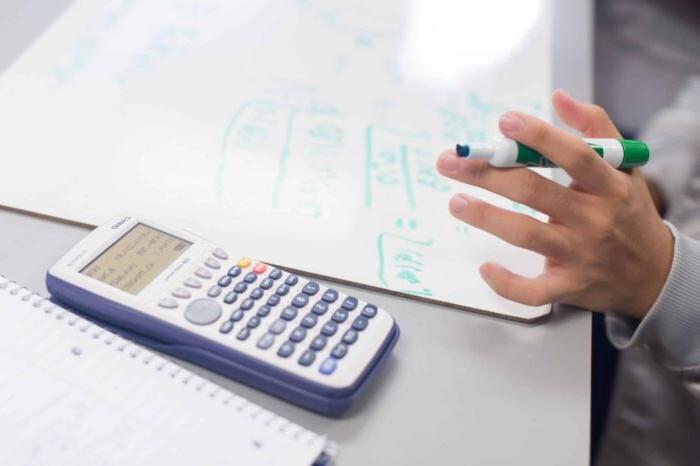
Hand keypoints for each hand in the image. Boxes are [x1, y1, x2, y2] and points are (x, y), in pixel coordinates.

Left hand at [436, 90, 673, 318]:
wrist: (653, 273)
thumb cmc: (627, 211)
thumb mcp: (625, 167)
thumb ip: (596, 128)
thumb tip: (558, 97)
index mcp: (609, 185)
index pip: (575, 156)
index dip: (539, 137)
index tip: (504, 122)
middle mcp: (595, 219)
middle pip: (535, 192)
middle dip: (488, 173)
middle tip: (450, 160)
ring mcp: (580, 256)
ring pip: (527, 235)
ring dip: (486, 217)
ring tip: (456, 202)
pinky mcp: (569, 287)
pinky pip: (533, 291)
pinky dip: (507, 283)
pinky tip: (485, 267)